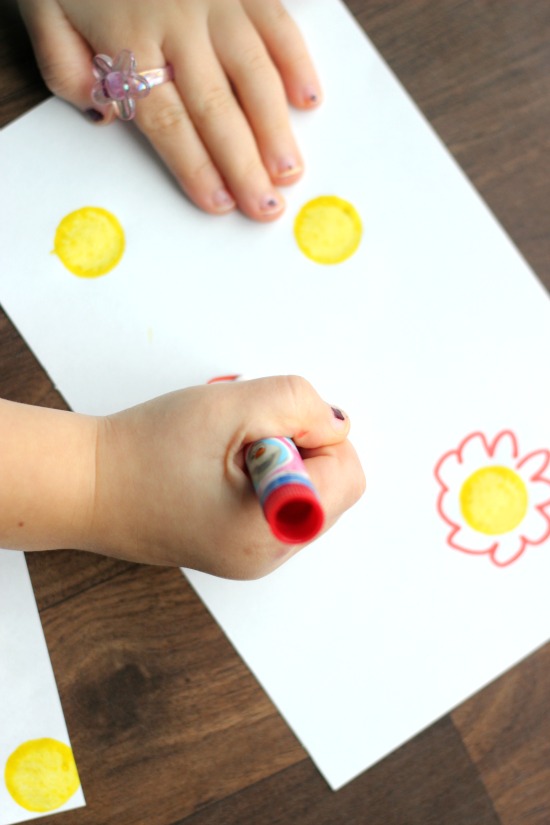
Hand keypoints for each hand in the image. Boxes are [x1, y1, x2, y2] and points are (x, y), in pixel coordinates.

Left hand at [18, 0, 321, 220]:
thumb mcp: (40, 7)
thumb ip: (64, 65)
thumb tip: (104, 112)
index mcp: (127, 40)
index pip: (168, 121)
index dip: (196, 167)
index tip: (218, 202)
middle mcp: (177, 25)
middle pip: (217, 110)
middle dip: (245, 165)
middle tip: (267, 206)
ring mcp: (215, 0)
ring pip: (254, 74)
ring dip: (276, 128)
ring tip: (291, 170)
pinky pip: (276, 22)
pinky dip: (296, 60)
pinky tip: (309, 99)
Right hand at [89, 376, 364, 577]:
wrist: (87, 483)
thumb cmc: (147, 449)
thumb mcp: (235, 407)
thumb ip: (301, 406)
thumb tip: (338, 425)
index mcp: (273, 532)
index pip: (347, 475)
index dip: (315, 436)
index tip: (267, 426)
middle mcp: (268, 555)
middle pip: (330, 488)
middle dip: (299, 447)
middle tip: (244, 436)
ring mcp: (250, 556)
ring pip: (304, 493)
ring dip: (278, 457)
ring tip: (227, 449)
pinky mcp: (234, 546)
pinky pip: (274, 504)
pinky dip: (260, 473)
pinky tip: (220, 464)